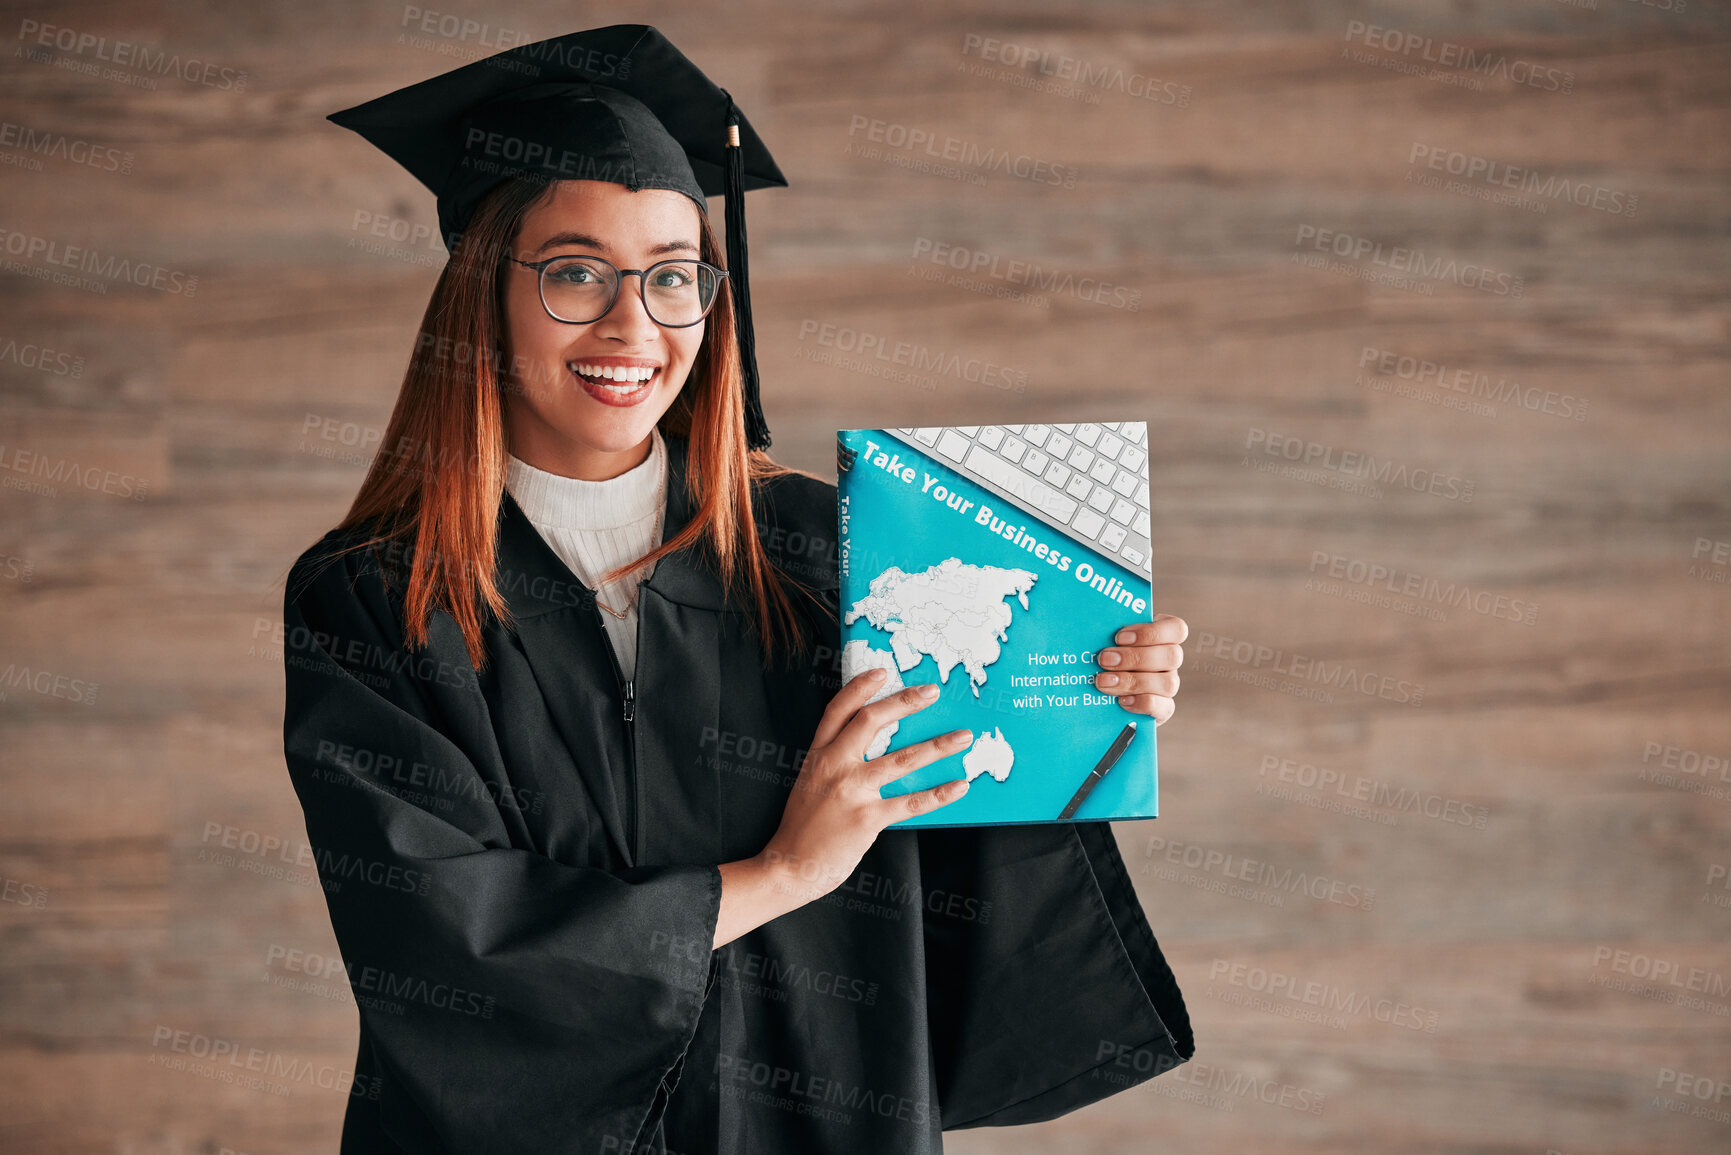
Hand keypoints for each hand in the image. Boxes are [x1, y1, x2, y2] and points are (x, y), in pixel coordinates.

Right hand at [758, 669, 972, 903]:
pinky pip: (911, 802)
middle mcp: (834, 766)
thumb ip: (835, 761)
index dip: (861, 687)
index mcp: (818, 755)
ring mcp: (851, 791)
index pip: (838, 710)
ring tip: (962, 737)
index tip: (884, 671)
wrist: (789, 865)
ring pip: (901, 759)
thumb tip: (873, 747)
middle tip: (932, 692)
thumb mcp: (810, 781)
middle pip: (870, 722)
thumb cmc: (803, 826)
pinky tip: (959, 786)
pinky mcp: (867, 818)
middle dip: (905, 703)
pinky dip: (939, 794)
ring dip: (937, 746)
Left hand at [1092, 613, 1186, 724]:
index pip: (1176, 629)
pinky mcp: (1163, 708)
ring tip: (1103, 681)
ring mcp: (1169, 685)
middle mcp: (1170, 660)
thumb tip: (1092, 630)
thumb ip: (1107, 633)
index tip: (1119, 637)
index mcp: (1163, 636)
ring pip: (1168, 683)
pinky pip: (1164, 707)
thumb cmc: (1105, 655)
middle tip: (1104, 660)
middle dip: (1134, 658)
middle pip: (1172, 656)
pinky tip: (1120, 701)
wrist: (1101, 692)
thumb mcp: (1107, 640)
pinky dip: (1141, 703)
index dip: (1150, 632)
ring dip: (1132, 681)